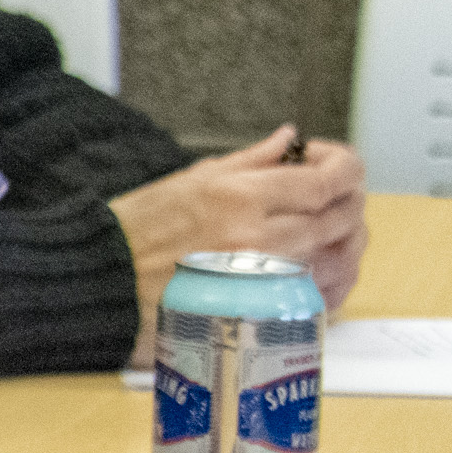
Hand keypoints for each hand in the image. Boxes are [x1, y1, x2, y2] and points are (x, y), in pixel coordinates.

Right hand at [108, 127, 369, 351]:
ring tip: (329, 232)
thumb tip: (288, 140)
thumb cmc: (136, 232)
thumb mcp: (192, 180)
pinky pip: (321, 297)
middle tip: (333, 196)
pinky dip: (334, 281)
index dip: (345, 168)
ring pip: (338, 257)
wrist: (104, 283)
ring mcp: (262, 279)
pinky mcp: (259, 312)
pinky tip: (323, 268)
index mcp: (239, 197)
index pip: (327, 180)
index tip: (336, 165)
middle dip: (347, 202)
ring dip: (344, 241)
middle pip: (340, 217)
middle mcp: (256, 238)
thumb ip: (251, 160)